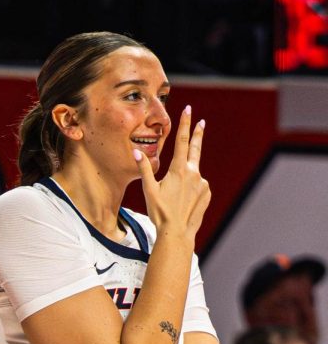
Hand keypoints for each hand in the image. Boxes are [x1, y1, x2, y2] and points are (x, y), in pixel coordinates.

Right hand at [134, 105, 210, 241]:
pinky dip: (190, 187)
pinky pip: (197, 185)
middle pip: (195, 148)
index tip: (189, 111)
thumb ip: (144, 168)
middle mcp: (194, 173)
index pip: (181, 141)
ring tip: (174, 194)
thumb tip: (136, 151)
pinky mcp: (207, 192)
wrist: (177, 232)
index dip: (184, 125)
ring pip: (192, 172)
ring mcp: (202, 183)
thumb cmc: (160, 211)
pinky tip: (182, 199)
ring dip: (184, 176)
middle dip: (197, 134)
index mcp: (179, 169)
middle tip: (201, 121)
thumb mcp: (148, 188)